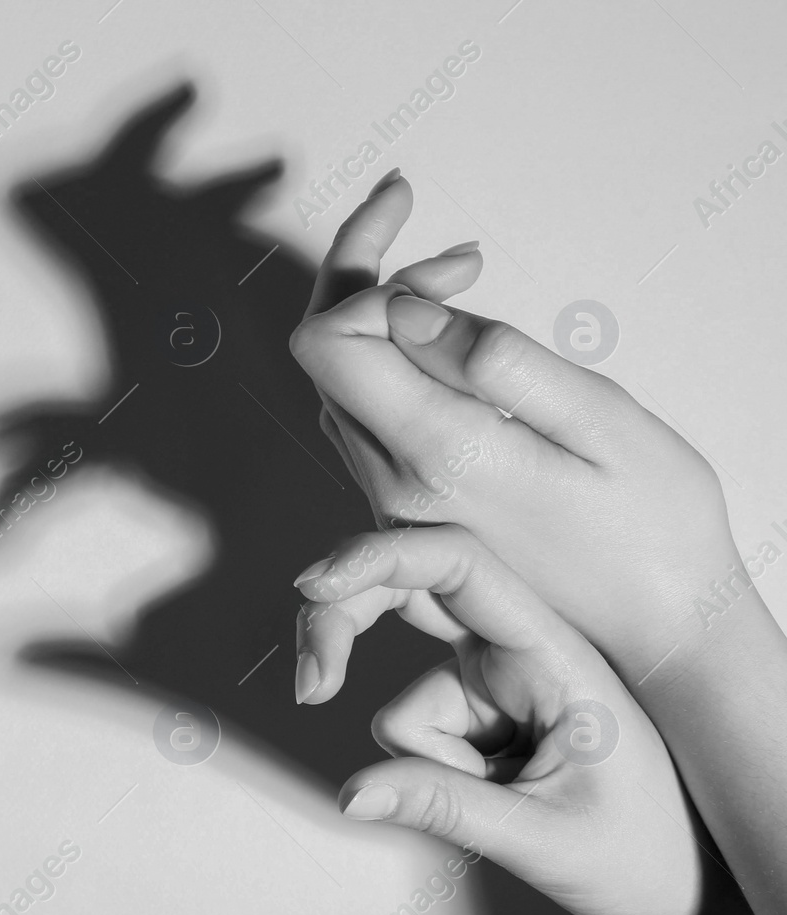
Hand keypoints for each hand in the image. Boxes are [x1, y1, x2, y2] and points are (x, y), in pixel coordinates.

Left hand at [289, 172, 761, 693]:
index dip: (373, 276)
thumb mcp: (602, 425)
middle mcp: (392, 483)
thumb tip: (409, 311)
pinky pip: (369, 412)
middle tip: (425, 215)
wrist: (660, 629)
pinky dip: (394, 355)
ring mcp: (393, 499)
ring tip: (460, 265)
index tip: (462, 265)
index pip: (328, 342)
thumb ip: (500, 363)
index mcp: (436, 456)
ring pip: (342, 379)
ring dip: (380, 309)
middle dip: (365, 270)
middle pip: (324, 353)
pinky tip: (448, 327)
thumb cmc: (656, 526)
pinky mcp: (408, 504)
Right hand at [295, 523, 709, 914]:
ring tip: (505, 807)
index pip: (461, 567)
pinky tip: (497, 800)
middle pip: (407, 600)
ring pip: (409, 701)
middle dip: (345, 632)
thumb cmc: (651, 854)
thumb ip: (444, 809)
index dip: (379, 558)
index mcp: (554, 654)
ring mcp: (501, 679)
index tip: (312, 587)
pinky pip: (420, 733)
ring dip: (428, 762)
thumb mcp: (549, 839)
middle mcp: (522, 651)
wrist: (693, 886)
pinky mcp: (485, 710)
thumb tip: (352, 793)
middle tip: (312, 691)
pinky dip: (436, 775)